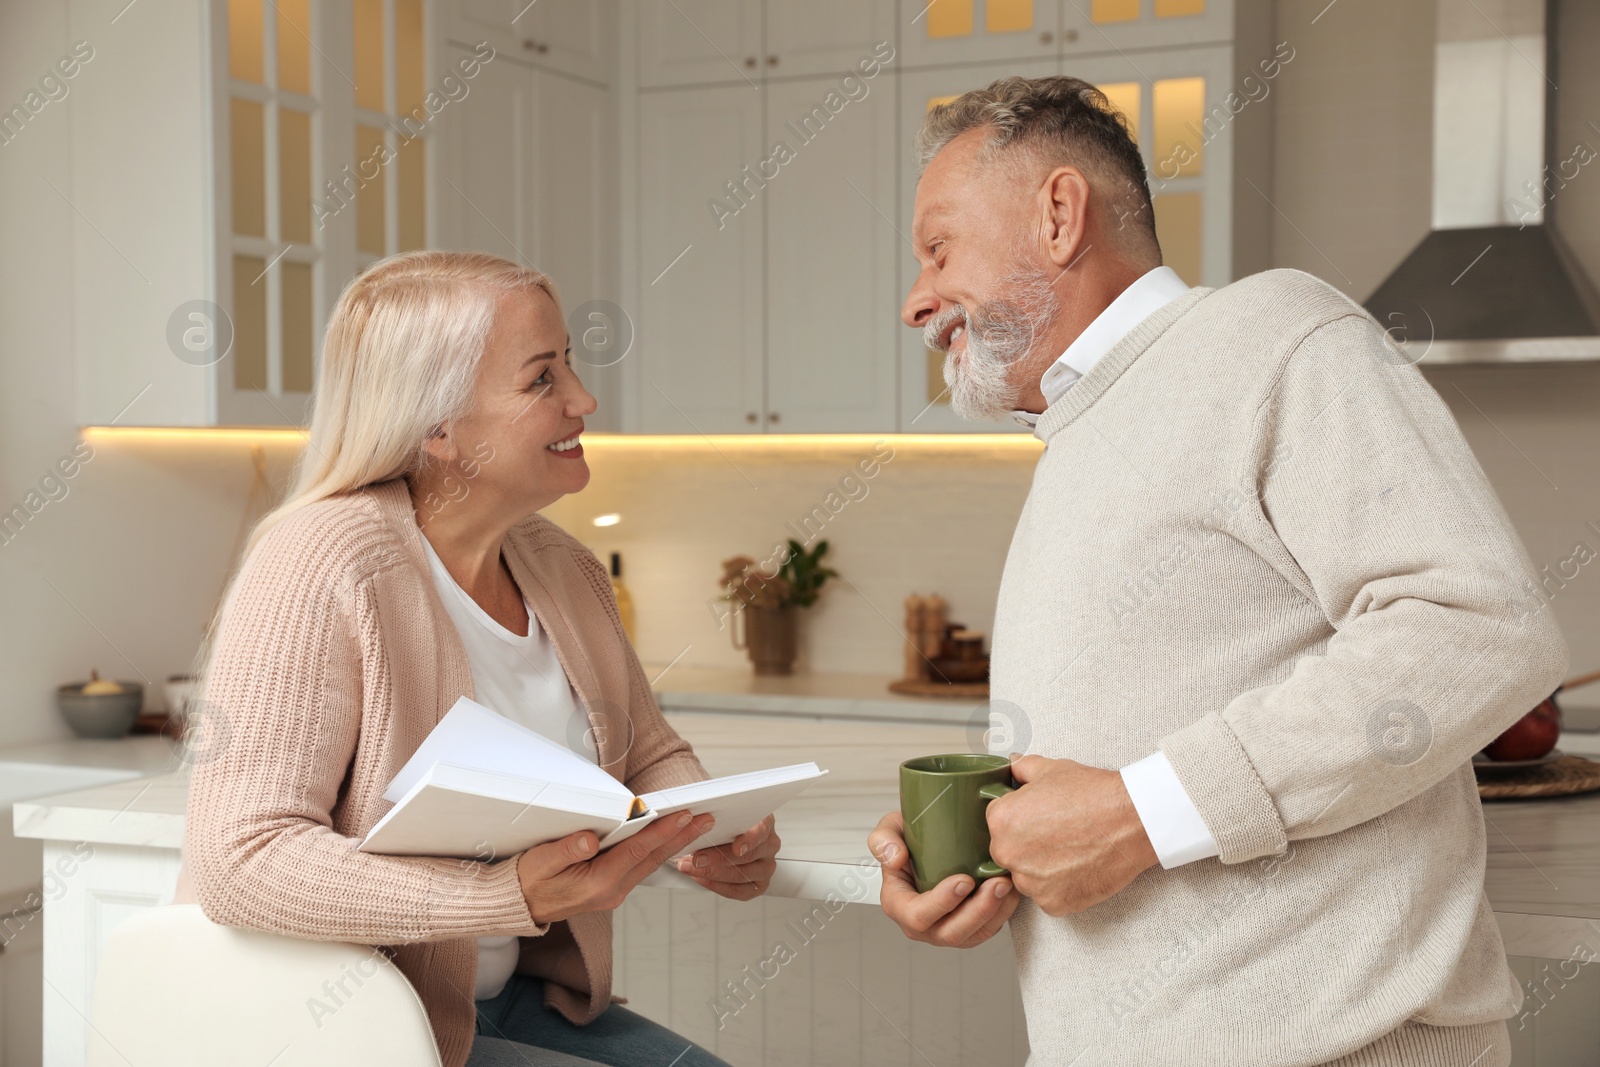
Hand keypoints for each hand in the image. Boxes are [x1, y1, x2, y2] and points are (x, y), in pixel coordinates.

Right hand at [516, 809, 715, 923]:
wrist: (519, 906)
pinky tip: (670, 840)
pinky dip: (659, 850)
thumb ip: (565, 850)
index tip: (683, 816)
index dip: (662, 831)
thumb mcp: (540, 862)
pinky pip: (642, 867)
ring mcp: (614, 892)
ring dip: (675, 843)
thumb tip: (590, 839)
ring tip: (697, 825)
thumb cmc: (528, 882)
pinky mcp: (612, 888)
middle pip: (653, 858)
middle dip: (682, 837)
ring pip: (651, 862)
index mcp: (598, 883)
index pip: (637, 851)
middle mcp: (612, 891)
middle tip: (706, 818)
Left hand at [674, 814, 779, 900]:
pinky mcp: (759, 885)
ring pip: (741, 875)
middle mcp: (769, 845)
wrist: (732, 835)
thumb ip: (719, 811)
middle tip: (697, 858)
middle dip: (718, 859)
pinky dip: (718, 886)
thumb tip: (698, 812)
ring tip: (692, 868)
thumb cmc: (729, 822)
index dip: (749, 840)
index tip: (736, 847)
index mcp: (765, 823)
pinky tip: (702, 878)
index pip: (762, 830)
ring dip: (713, 874)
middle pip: (747, 857)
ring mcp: (766, 866)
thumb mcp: (727, 810)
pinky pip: (740, 891)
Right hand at [869, 810, 1017, 947]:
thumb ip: (883, 840)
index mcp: (898, 905)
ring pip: (974, 934)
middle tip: (997, 884)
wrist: (928, 842)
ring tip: (1008, 884)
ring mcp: (946, 929)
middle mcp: (922, 925)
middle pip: (951, 932)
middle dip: (978, 910)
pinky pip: (988, 929)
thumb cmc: (908, 839)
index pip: (918, 915)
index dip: (942, 902)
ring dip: (995, 912)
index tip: (964, 880)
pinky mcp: (969, 928)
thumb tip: (895, 857)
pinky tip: (1013, 890)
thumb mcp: (889, 830)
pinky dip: (1004, 912)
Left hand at [986, 754, 1158, 915]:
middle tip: (1056, 834)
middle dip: (1026, 844)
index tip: (1037, 817)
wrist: (1133, 820)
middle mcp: (1009, 854)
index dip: (1019, 817)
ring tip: (1070, 850)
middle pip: (1008, 851)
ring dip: (1041, 868)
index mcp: (1002, 820)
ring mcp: (1031, 883)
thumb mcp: (1051, 769)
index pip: (997, 821)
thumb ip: (1022, 769)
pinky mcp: (1054, 903)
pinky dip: (1061, 886)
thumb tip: (1012, 766)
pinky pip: (1048, 896)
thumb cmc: (1094, 795)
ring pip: (1027, 876)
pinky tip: (1079, 867)